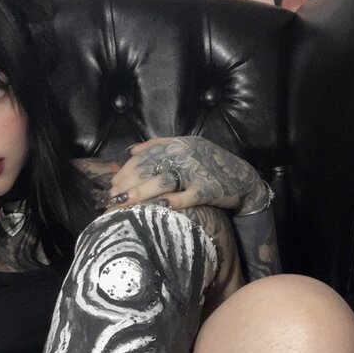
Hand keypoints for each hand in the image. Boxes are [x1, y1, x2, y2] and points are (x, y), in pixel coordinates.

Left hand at [104, 136, 266, 213]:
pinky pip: (186, 196)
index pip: (144, 156)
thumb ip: (160, 146)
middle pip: (149, 169)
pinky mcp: (208, 189)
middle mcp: (186, 155)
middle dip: (126, 184)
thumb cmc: (210, 166)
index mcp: (178, 144)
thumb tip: (131, 150)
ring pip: (162, 181)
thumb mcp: (188, 148)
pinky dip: (171, 202)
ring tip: (123, 203)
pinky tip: (155, 208)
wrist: (243, 179)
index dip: (125, 171)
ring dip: (140, 193)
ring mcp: (197, 172)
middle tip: (111, 198)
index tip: (111, 185)